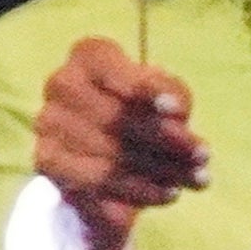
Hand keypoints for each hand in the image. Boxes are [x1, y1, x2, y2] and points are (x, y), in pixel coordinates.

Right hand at [33, 36, 208, 249]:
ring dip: (161, 170)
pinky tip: (169, 194)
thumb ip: (173, 96)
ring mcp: (48, 123)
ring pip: (109, 153)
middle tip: (203, 157)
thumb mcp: (167, 97)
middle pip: (114, 116)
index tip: (180, 113)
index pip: (111, 68)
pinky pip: (97, 182)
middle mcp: (60, 83)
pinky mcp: (47, 161)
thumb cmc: (146, 112)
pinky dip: (139, 190)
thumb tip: (174, 117)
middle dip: (166, 140)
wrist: (108, 155)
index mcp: (89, 56)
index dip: (145, 90)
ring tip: (196, 180)